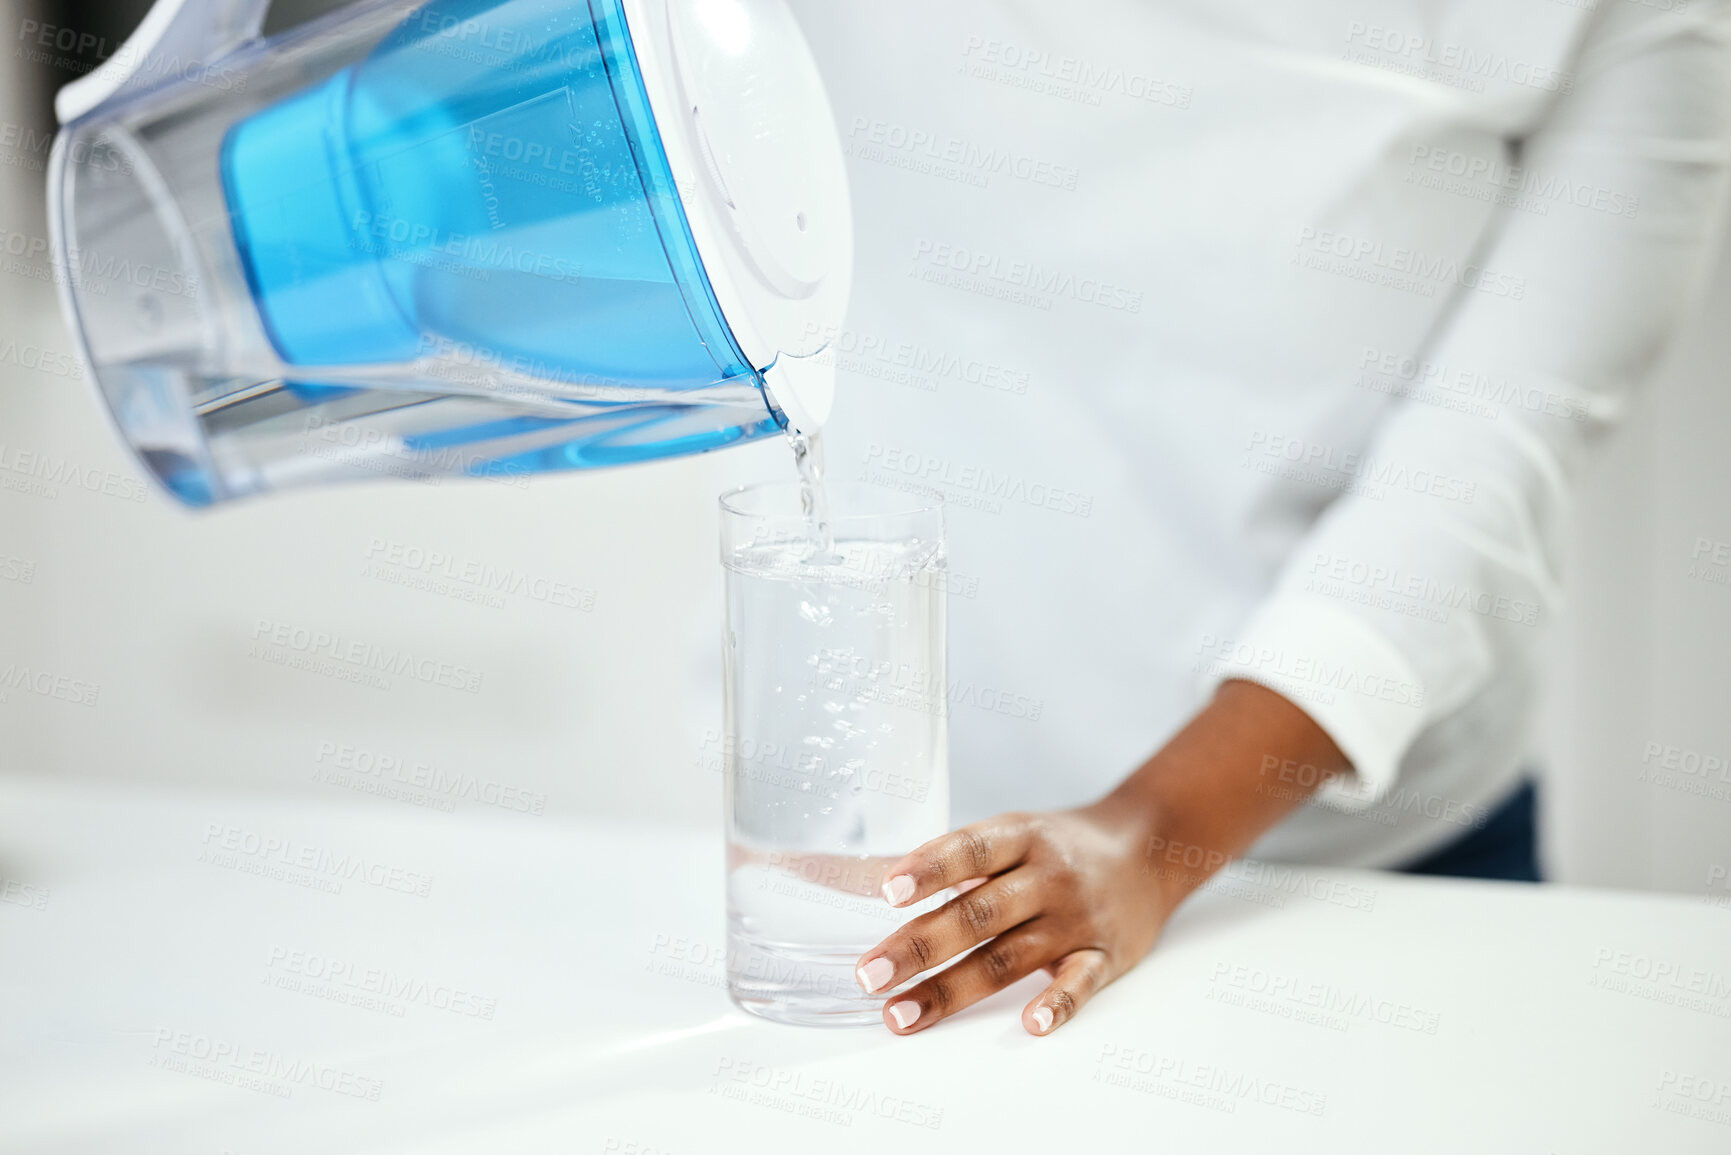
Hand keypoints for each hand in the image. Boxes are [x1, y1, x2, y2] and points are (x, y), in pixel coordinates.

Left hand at [852, 679, 1349, 1035]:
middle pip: (977, 914)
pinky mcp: (1104, 955)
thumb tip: (855, 874)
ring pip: (1010, 956)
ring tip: (902, 1012)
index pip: (970, 851)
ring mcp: (1076, 918)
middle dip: (919, 946)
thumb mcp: (1008, 834)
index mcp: (1020, 837)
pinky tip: (1031, 1025)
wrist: (1149, 848)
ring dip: (953, 988)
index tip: (887, 891)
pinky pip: (1080, 983)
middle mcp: (1047, 876)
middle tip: (869, 974)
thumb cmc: (1058, 845)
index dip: (929, 868)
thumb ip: (945, 861)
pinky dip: (1058, 1004)